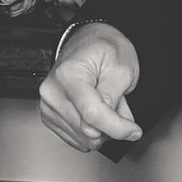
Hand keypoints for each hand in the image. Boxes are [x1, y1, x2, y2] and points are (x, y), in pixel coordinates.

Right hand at [41, 21, 142, 153]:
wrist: (88, 41)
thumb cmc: (104, 49)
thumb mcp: (120, 68)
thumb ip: (114, 99)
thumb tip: (114, 126)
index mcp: (68, 75)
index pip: (93, 115)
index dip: (118, 128)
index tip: (133, 131)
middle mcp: (53, 92)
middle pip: (87, 131)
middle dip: (111, 125)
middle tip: (118, 104)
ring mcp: (48, 106)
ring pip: (84, 139)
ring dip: (102, 129)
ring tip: (106, 104)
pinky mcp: (50, 117)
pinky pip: (77, 139)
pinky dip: (92, 131)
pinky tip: (95, 112)